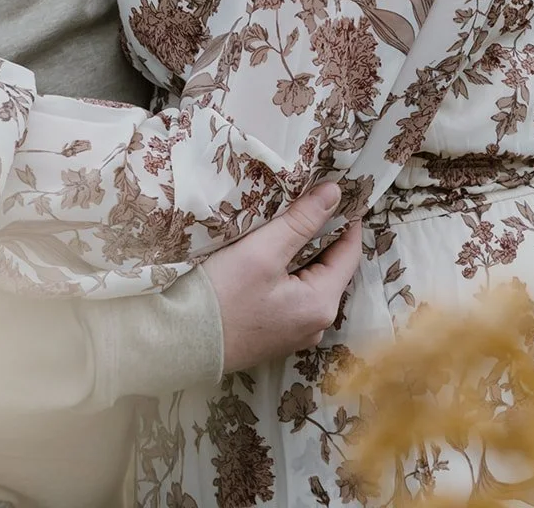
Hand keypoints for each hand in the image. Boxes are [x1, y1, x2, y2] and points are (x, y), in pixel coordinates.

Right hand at [200, 183, 361, 371]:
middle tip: (310, 199)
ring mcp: (297, 333)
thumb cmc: (223, 295)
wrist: (184, 341)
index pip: (349, 253)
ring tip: (291, 221)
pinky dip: (291, 272)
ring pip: (312, 281)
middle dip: (323, 234)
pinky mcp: (277, 335)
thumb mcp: (263, 250)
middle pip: (332, 268)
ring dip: (305, 253)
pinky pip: (296, 296)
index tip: (340, 191)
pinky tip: (274, 255)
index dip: (347, 220)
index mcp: (322, 304)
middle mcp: (317, 324)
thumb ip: (301, 221)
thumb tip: (335, 193)